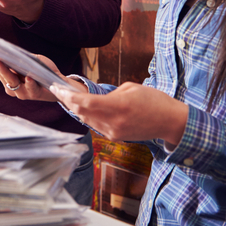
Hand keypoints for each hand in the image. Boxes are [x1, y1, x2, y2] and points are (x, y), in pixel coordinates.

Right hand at [0, 54, 85, 101]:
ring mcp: (22, 92)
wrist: (58, 83)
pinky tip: (28, 77)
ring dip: (5, 72)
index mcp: (8, 78)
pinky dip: (29, 83)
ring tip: (0, 61)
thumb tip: (6, 48)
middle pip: (1, 76)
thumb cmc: (41, 70)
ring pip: (11, 83)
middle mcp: (12, 88)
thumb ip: (18, 58)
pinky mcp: (35, 94)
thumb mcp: (28, 60)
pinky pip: (30, 89)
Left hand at [51, 82, 188, 146]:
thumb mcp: (131, 88)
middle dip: (68, 101)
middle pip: (82, 113)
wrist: (169, 122)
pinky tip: (84, 108)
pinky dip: (88, 116)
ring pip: (86, 120)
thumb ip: (110, 94)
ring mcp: (114, 132)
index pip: (85, 103)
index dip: (68, 96)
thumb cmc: (154, 100)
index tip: (57, 88)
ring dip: (76, 109)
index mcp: (118, 106)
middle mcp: (113, 122)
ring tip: (67, 97)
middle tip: (58, 90)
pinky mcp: (115, 137)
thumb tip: (95, 98)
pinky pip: (96, 125)